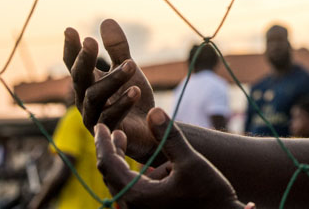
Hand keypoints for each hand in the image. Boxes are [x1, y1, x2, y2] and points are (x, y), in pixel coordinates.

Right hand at [64, 19, 155, 159]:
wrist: (150, 130)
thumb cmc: (133, 98)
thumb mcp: (128, 68)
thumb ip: (118, 48)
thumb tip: (106, 20)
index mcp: (89, 82)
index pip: (74, 64)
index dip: (71, 48)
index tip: (70, 30)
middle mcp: (85, 99)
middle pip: (79, 78)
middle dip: (83, 59)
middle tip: (91, 41)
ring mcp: (93, 117)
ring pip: (95, 96)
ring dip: (113, 79)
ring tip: (132, 64)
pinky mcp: (108, 132)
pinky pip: (110, 117)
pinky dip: (122, 104)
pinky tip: (135, 91)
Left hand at [95, 107, 243, 208]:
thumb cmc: (209, 194)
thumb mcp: (191, 162)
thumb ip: (169, 136)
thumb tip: (153, 110)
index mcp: (136, 195)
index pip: (108, 164)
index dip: (102, 142)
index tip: (100, 125)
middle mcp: (132, 208)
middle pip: (110, 175)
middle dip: (110, 150)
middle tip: (111, 130)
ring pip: (119, 184)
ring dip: (120, 162)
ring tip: (123, 141)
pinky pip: (131, 192)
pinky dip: (131, 175)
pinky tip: (146, 166)